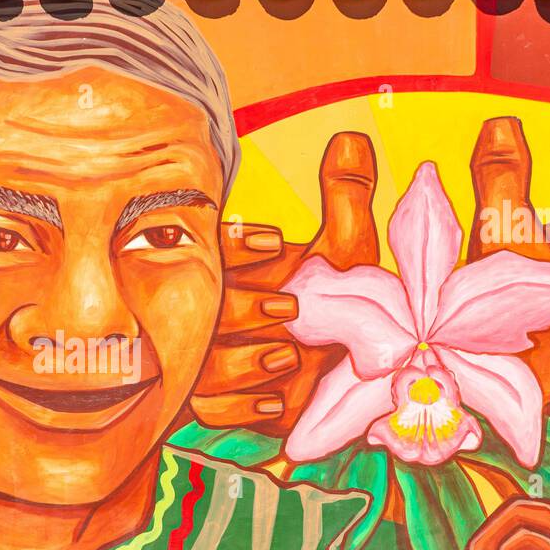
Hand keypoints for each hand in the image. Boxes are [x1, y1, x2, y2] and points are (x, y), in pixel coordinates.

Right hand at [189, 132, 379, 435]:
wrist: (348, 367)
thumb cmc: (341, 301)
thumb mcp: (346, 252)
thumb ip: (346, 199)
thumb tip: (351, 140)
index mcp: (232, 270)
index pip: (208, 249)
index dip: (235, 246)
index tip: (276, 244)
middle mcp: (213, 313)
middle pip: (199, 312)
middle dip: (242, 310)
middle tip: (289, 309)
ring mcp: (212, 359)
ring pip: (201, 365)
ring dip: (241, 363)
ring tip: (287, 357)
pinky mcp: (222, 403)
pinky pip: (210, 409)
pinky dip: (239, 408)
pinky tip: (273, 403)